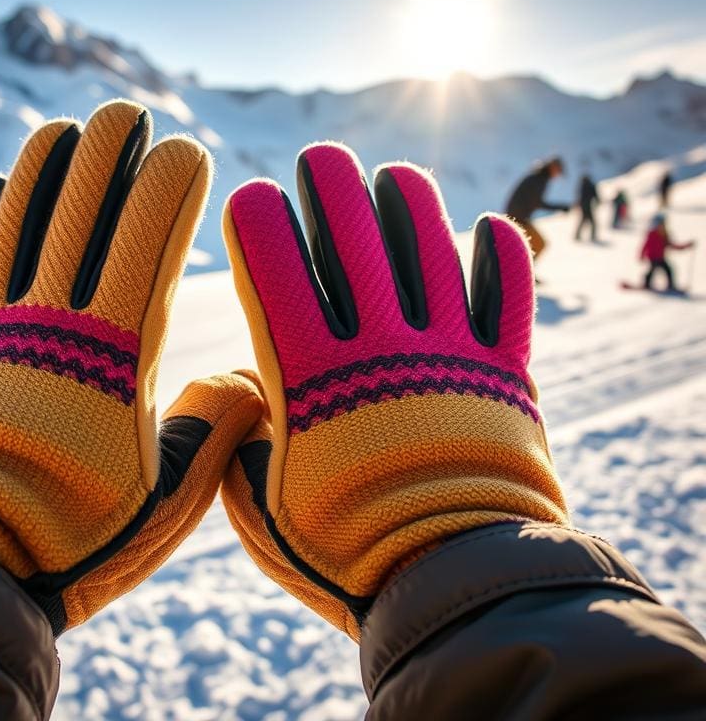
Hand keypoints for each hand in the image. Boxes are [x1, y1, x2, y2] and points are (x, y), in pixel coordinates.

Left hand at [0, 100, 260, 630]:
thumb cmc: (77, 535)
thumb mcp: (169, 498)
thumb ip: (216, 434)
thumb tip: (253, 385)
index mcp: (113, 353)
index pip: (150, 241)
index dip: (170, 186)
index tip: (188, 153)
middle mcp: (49, 323)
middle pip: (81, 211)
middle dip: (109, 152)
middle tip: (128, 114)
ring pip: (17, 222)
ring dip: (44, 168)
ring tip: (64, 130)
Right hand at [221, 144, 567, 639]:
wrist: (451, 584)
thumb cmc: (342, 550)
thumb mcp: (260, 505)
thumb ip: (236, 438)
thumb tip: (239, 385)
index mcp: (309, 376)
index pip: (273, 266)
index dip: (258, 219)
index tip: (252, 201)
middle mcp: (377, 347)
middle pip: (350, 234)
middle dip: (329, 183)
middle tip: (319, 161)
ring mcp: (445, 352)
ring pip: (428, 244)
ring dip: (407, 199)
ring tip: (392, 178)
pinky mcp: (501, 371)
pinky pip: (508, 293)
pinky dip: (502, 254)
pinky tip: (489, 227)